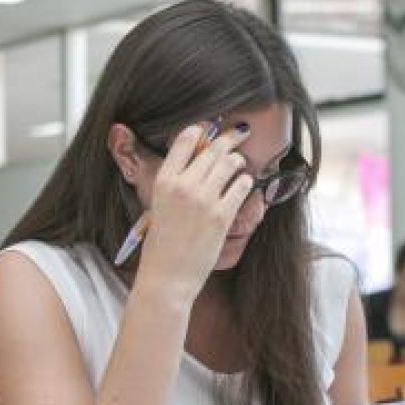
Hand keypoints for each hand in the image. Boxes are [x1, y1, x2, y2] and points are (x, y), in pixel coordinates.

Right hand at [136, 124, 254, 301]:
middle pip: (212, 149)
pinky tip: (244, 183)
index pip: (185, 139)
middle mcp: (184, 185)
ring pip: (230, 164)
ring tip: (240, 162)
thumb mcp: (159, 205)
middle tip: (240, 132)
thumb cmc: (162, 245)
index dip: (202, 130)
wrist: (167, 276)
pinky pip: (241, 187)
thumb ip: (175, 183)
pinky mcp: (222, 216)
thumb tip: (195, 164)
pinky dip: (245, 182)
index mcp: (164, 180)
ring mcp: (204, 200)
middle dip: (229, 138)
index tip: (211, 128)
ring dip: (238, 160)